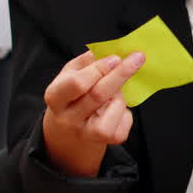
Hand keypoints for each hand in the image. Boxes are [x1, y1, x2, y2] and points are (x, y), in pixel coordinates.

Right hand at [41, 50, 145, 176]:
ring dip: (120, 97)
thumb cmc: (72, 94)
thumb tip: (110, 50)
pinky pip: (123, 125)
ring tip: (114, 94)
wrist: (67, 131)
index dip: (99, 69)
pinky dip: (126, 114)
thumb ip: (87, 61)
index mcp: (55, 97)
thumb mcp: (70, 74)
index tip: (116, 57)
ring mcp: (85, 133)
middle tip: (137, 58)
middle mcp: (68, 118)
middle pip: (98, 95)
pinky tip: (116, 110)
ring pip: (113, 111)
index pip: (78, 83)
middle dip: (121, 74)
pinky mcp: (104, 142)